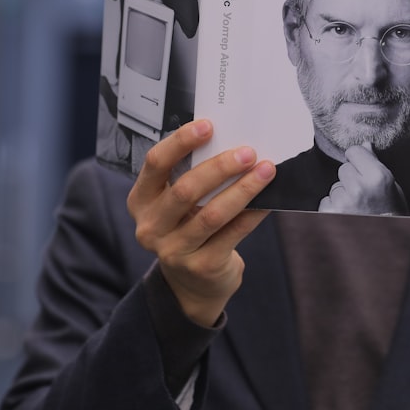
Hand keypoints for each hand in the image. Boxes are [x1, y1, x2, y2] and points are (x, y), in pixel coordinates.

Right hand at [127, 119, 273, 326]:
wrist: (193, 284)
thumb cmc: (189, 228)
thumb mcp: (180, 205)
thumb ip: (194, 177)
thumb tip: (234, 142)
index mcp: (141, 201)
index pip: (155, 164)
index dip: (181, 142)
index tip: (209, 126)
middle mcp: (150, 227)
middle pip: (185, 189)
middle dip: (220, 167)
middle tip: (248, 152)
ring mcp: (173, 251)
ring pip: (212, 214)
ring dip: (243, 189)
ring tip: (266, 171)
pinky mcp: (201, 266)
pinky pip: (233, 233)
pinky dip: (253, 213)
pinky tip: (269, 199)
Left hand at [317, 142, 407, 215]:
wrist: (385, 242)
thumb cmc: (392, 213)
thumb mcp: (391, 186)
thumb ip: (376, 164)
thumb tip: (364, 144)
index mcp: (377, 177)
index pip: (354, 151)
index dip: (358, 159)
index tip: (362, 168)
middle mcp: (359, 188)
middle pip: (343, 169)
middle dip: (351, 178)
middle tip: (363, 194)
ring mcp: (343, 202)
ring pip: (335, 186)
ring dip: (343, 194)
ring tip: (357, 207)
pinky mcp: (330, 214)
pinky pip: (326, 201)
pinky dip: (334, 207)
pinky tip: (348, 215)